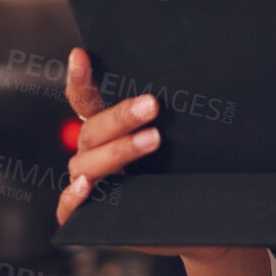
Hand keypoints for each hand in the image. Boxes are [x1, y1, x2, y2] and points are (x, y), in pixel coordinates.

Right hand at [56, 47, 241, 263]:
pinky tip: (88, 187)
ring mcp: (89, 184)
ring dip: (118, 150)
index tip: (82, 54)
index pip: (85, 100)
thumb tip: (206, 78)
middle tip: (153, 105)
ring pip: (87, 164)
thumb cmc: (186, 174)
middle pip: (93, 130)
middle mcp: (92, 153)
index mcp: (107, 130)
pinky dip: (74, 196)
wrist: (200, 220)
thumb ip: (175, 116)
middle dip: (122, 116)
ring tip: (152, 141)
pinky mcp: (89, 217)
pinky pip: (69, 207)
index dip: (79, 78)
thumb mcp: (182, 140)